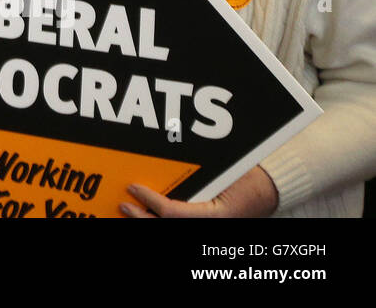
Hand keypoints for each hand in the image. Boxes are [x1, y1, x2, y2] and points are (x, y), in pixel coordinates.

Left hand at [121, 165, 278, 217]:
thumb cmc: (247, 180)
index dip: (151, 202)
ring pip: (171, 229)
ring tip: (130, 212)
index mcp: (215, 216)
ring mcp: (207, 230)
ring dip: (148, 223)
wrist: (267, 191)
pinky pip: (179, 224)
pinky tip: (147, 215)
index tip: (134, 188)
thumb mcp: (222, 174)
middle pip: (167, 227)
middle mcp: (209, 228)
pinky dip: (161, 221)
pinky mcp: (204, 226)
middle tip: (124, 205)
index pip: (173, 214)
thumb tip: (163, 162)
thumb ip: (195, 175)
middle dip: (142, 218)